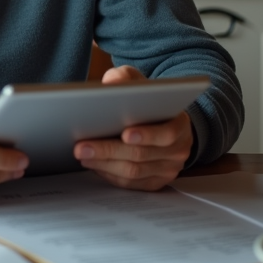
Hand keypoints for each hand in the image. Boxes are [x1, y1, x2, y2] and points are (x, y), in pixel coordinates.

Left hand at [73, 65, 193, 190]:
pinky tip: (92, 164)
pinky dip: (109, 175)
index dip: (147, 135)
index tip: (124, 134)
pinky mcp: (155, 182)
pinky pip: (131, 184)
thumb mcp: (139, 82)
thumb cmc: (147, 101)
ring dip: (104, 164)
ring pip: (134, 172)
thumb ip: (125, 78)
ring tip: (82, 154)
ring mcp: (168, 169)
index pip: (168, 133)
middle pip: (142, 155)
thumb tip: (110, 84)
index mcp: (180, 124)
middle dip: (109, 150)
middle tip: (82, 146)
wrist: (161, 122)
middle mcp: (178, 150)